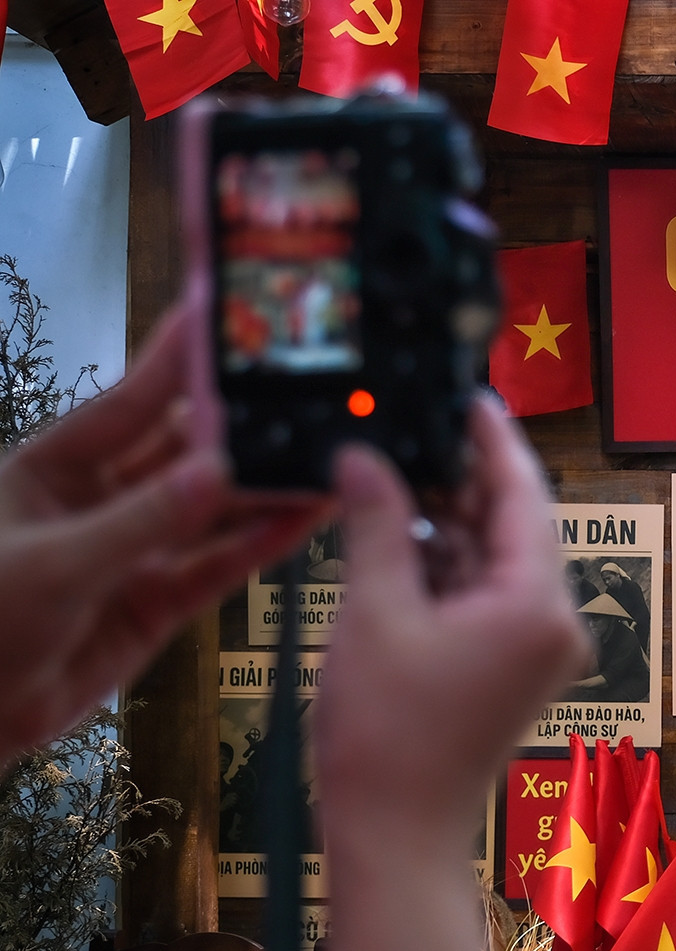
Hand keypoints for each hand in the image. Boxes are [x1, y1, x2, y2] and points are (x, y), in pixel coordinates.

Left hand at [0, 294, 323, 760]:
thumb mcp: (52, 566)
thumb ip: (142, 521)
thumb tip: (219, 471)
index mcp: (48, 470)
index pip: (126, 403)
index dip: (175, 362)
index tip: (224, 316)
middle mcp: (96, 502)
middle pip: (178, 451)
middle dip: (235, 424)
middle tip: (298, 389)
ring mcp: (130, 553)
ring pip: (208, 510)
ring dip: (261, 486)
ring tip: (323, 454)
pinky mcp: (156, 605)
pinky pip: (216, 566)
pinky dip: (259, 544)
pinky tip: (303, 518)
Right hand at [315, 397, 590, 831]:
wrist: (394, 833)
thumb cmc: (386, 734)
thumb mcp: (374, 611)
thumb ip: (378, 523)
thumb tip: (361, 454)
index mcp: (538, 602)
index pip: (524, 494)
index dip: (492, 439)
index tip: (467, 393)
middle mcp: (555, 620)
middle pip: (515, 523)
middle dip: (462, 477)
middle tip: (411, 426)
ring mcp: (537, 645)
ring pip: (496, 558)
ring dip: (449, 521)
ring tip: (392, 472)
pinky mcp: (512, 664)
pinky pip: (486, 594)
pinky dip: (448, 566)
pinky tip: (400, 534)